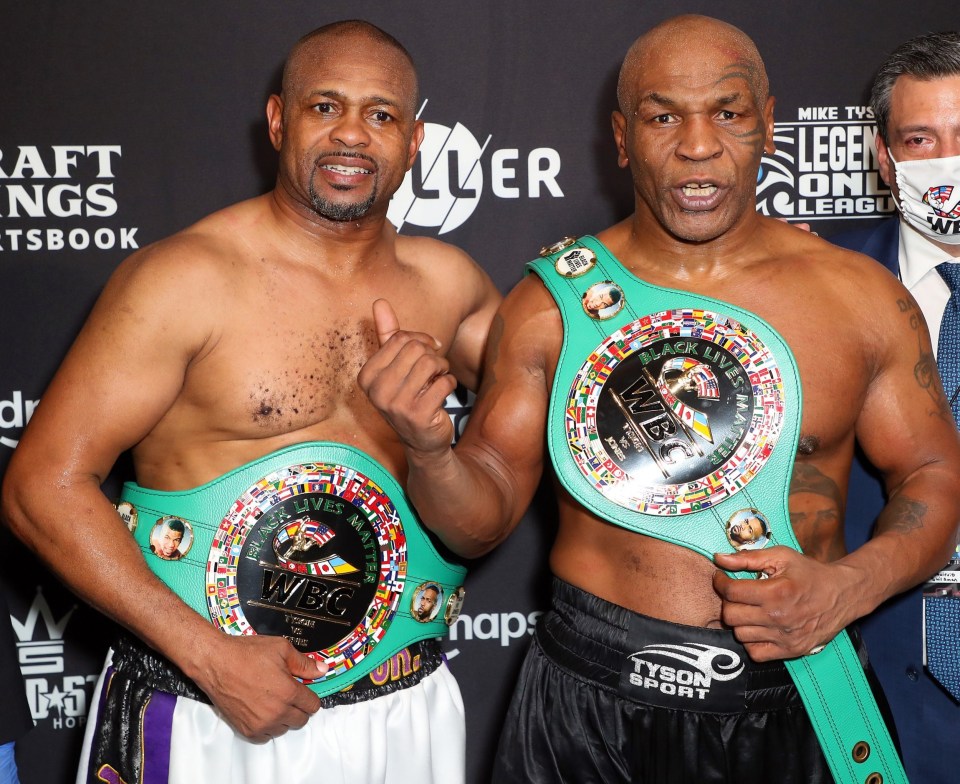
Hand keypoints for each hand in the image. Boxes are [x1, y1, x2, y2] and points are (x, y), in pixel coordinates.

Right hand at [191, 633, 326, 739]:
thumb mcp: (281, 649)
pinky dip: (268, 726)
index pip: (312, 706)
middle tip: (288, 693)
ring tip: (273, 699)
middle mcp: (276, 712)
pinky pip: (267, 736)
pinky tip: (263, 710)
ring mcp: (261, 723)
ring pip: (284, 728)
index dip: (310, 696)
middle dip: (299, 707)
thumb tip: (322, 670)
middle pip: (301, 720)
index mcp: (288, 692)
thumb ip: (304, 663)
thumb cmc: (245, 653)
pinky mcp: (247, 729)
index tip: (304, 690)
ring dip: (283, 717)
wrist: (216, 662)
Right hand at [358, 299, 456, 455]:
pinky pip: (444, 382)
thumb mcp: (396, 366)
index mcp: (367, 376)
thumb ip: (387, 334)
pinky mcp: (418, 415)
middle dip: (433, 355)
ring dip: (442, 369)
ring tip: (438, 379)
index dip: (421, 340)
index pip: (400, 338)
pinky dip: (449, 384)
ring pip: (431, 363)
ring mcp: (396, 405)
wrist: (422, 439)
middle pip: (416, 349)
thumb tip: (379, 301)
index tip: (428, 351)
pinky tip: (442, 394)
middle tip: (434, 369)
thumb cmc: (409, 396)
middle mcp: (377, 391)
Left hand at [712, 547, 855, 660]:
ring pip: (740, 635)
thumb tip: (719, 558)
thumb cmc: (810, 573)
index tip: (721, 578)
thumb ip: (748, 558)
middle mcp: (778, 618)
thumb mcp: (781, 556)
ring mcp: (785, 638)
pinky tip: (758, 626)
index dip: (720, 582)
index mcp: (776, 592)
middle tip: (735, 594)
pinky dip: (751, 641)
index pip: (731, 592)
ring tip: (748, 609)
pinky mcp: (790, 651)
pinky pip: (755, 653)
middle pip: (731, 616)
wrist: (842, 594)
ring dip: (739, 621)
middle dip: (728, 601)